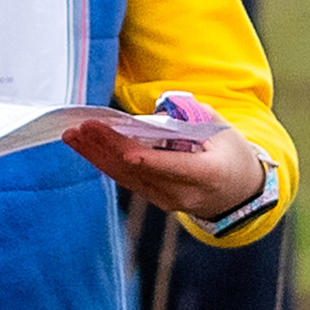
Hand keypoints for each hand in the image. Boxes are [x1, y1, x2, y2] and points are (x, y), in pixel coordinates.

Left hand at [63, 111, 269, 225]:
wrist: (237, 194)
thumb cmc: (231, 154)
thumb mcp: (222, 130)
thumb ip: (191, 116)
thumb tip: (157, 109)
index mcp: (207, 174)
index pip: (169, 165)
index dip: (141, 156)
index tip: (118, 145)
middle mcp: (183, 193)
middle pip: (138, 171)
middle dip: (106, 148)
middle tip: (81, 128)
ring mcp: (167, 201)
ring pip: (126, 177)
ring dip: (96, 155)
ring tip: (72, 135)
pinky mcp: (155, 199)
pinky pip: (127, 180)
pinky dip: (105, 162)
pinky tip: (86, 147)